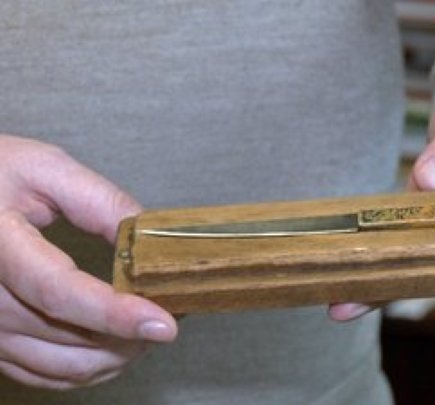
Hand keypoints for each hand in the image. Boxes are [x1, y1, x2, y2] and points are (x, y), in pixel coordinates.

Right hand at [0, 135, 176, 389]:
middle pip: (68, 335)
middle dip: (132, 334)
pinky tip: (117, 346)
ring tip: (152, 328)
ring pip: (62, 365)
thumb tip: (150, 239)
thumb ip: (98, 201)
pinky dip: (90, 367)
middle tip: (174, 312)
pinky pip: (45, 374)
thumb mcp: (43, 169)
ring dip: (117, 355)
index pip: (57, 291)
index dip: (114, 313)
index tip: (164, 323)